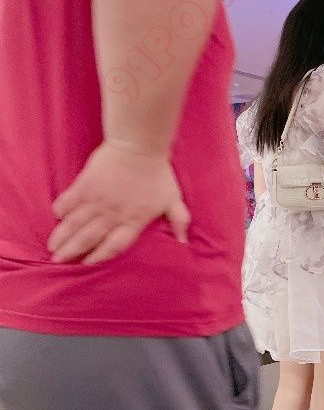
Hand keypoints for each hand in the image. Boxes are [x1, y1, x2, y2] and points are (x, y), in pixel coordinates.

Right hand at [49, 141, 190, 264]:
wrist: (139, 145)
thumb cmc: (158, 173)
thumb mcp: (172, 199)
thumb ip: (178, 220)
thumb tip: (184, 241)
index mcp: (133, 220)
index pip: (113, 246)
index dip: (99, 257)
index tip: (86, 264)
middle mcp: (113, 214)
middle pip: (88, 239)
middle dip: (72, 252)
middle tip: (58, 261)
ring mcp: (97, 200)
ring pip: (74, 224)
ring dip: (62, 236)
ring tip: (52, 247)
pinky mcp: (85, 184)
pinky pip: (68, 201)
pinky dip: (61, 210)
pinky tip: (56, 217)